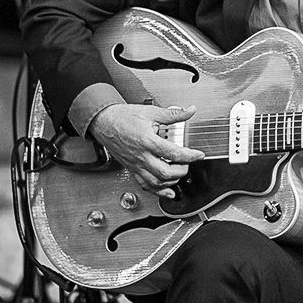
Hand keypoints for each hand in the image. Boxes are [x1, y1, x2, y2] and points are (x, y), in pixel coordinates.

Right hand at [88, 103, 204, 198]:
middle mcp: (141, 156)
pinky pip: (144, 185)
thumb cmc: (123, 117)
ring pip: (155, 182)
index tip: (199, 155)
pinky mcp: (131, 168)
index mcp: (147, 141)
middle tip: (188, 164)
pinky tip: (167, 191)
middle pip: (166, 173)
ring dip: (171, 182)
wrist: (103, 122)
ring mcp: (135, 164)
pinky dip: (157, 191)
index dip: (190, 156)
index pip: (174, 154)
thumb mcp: (151, 112)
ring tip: (179, 174)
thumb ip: (174, 114)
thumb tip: (190, 110)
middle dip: (182, 171)